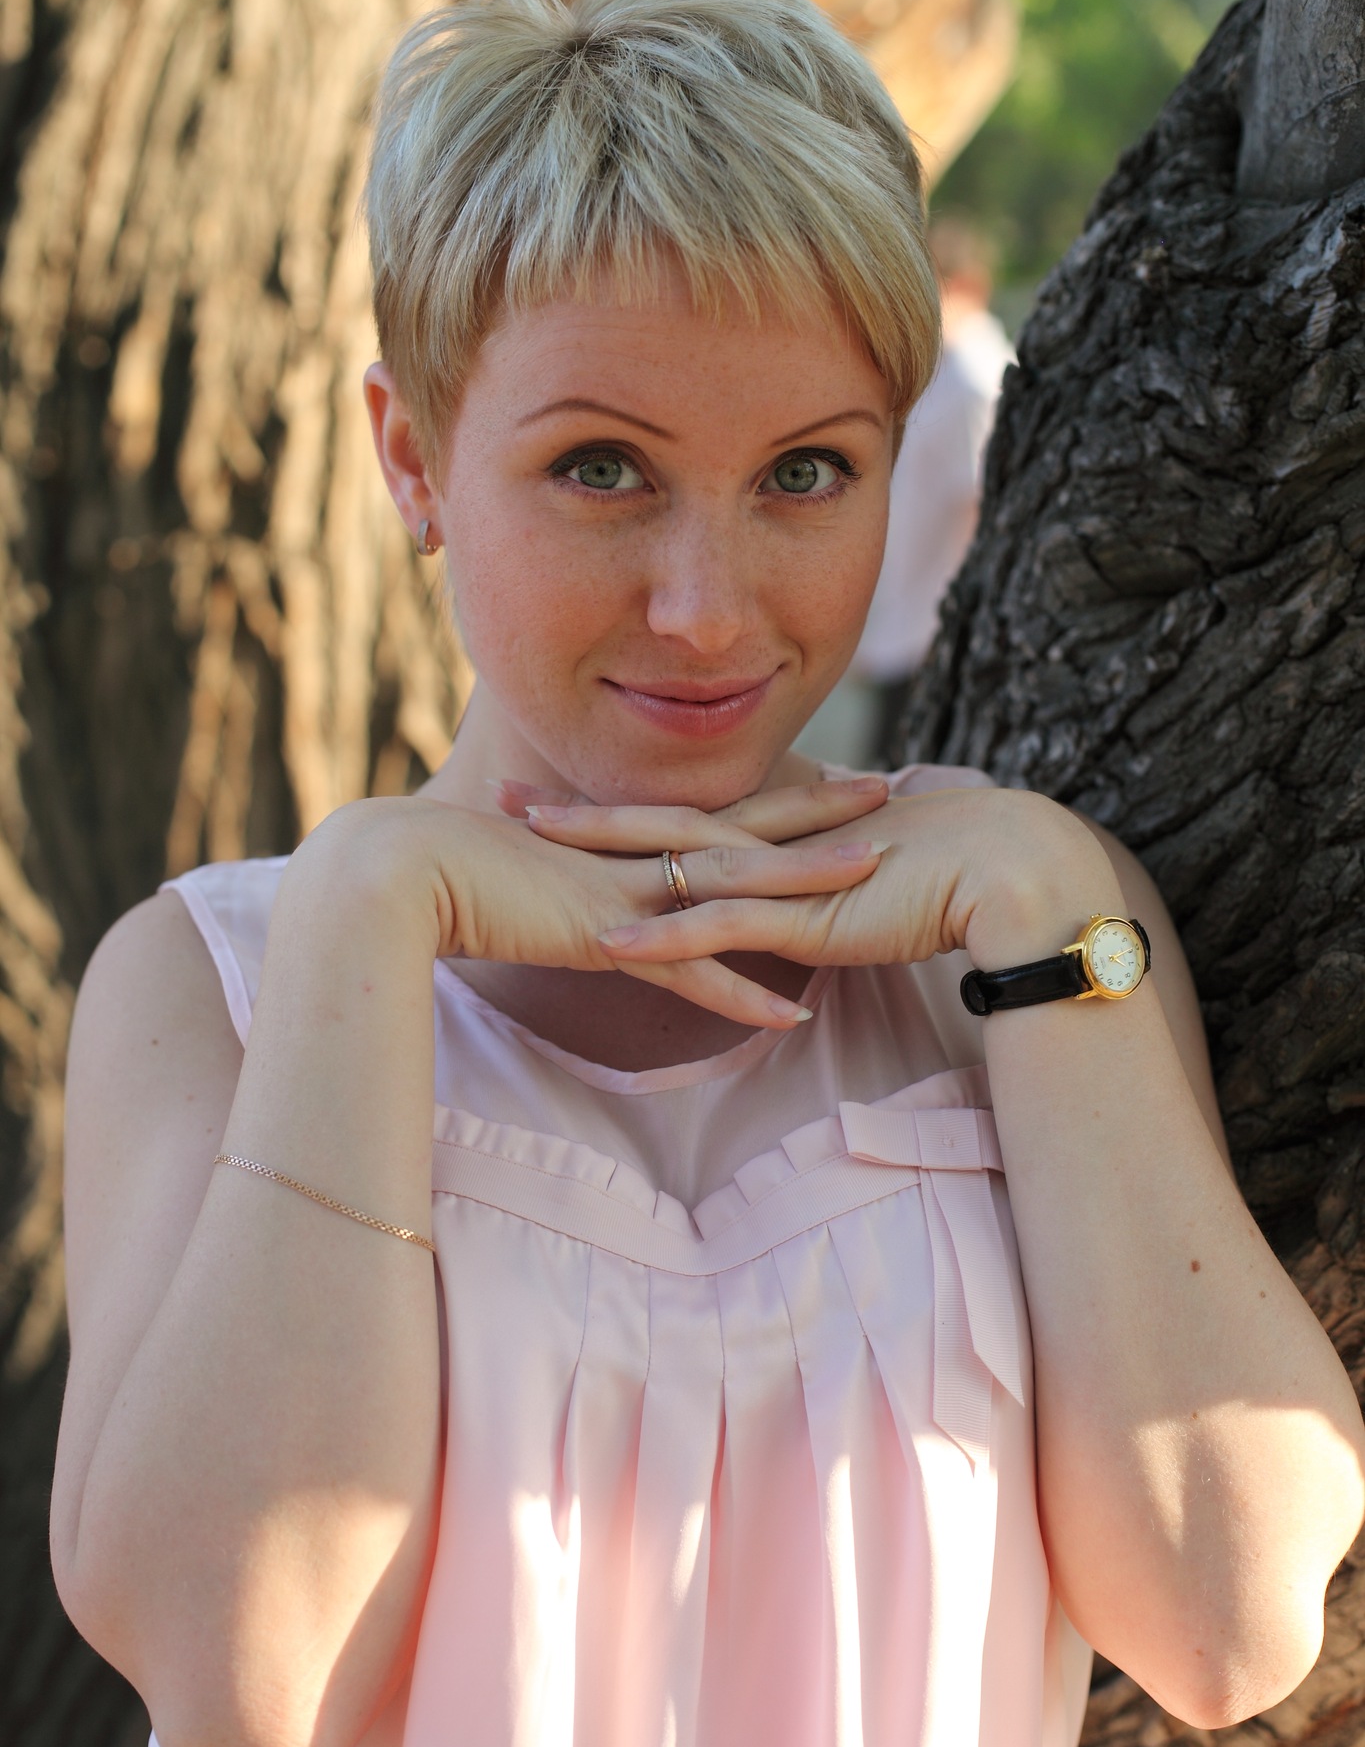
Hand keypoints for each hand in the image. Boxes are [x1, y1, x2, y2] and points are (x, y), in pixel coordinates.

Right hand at [301, 776, 895, 1026]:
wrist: (399, 871)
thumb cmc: (449, 872)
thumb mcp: (527, 871)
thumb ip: (568, 878)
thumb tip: (581, 889)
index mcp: (621, 838)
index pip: (716, 811)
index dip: (775, 797)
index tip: (830, 781)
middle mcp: (635, 855)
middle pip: (748, 828)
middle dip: (821, 813)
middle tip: (889, 791)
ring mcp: (626, 893)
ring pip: (738, 884)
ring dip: (809, 883)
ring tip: (879, 876)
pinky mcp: (606, 937)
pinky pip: (689, 969)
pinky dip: (741, 994)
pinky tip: (791, 1013)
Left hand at [520, 783, 1117, 982]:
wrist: (1006, 872)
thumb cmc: (946, 878)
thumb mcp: (859, 881)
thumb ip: (815, 890)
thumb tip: (791, 904)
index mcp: (775, 833)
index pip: (680, 813)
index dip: (614, 808)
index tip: (554, 799)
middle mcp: (766, 845)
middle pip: (654, 821)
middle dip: (577, 815)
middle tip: (503, 801)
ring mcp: (780, 879)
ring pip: (671, 863)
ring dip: (597, 862)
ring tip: (528, 851)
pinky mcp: (803, 918)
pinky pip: (719, 930)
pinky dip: (664, 940)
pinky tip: (610, 947)